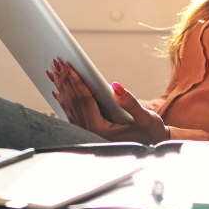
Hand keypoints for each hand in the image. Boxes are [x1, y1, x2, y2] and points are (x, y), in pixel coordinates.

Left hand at [48, 59, 169, 144]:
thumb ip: (130, 102)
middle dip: (65, 81)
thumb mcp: (145, 117)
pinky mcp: (88, 131)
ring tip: (54, 72)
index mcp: (101, 131)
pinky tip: (58, 90)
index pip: (85, 101)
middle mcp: (91, 133)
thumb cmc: (151, 132)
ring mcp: (88, 133)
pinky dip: (64, 100)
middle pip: (74, 103)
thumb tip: (116, 87)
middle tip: (58, 63)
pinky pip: (72, 113)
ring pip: (70, 107)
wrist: (153, 144)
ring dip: (62, 88)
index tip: (68, 67)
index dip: (76, 82)